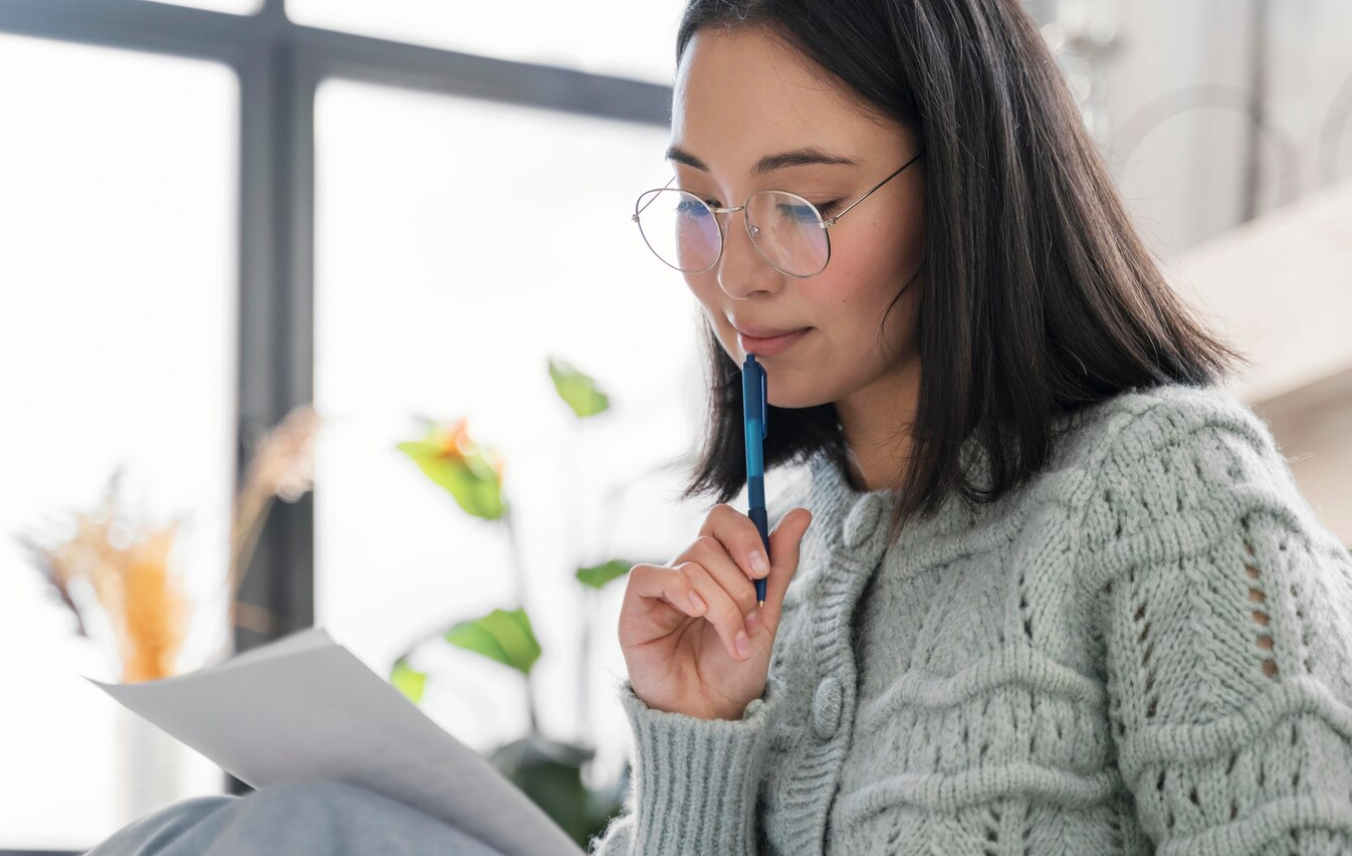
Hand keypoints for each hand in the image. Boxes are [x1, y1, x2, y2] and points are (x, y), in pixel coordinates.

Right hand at [617, 503, 811, 720]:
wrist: (712, 717)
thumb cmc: (734, 670)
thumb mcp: (766, 615)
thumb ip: (779, 565)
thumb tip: (802, 513)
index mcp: (716, 568)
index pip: (722, 521)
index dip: (745, 535)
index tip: (763, 570)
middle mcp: (686, 572)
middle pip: (710, 543)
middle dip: (740, 585)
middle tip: (752, 622)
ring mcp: (660, 590)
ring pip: (692, 565)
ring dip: (723, 605)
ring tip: (733, 642)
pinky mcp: (635, 609)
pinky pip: (650, 576)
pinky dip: (681, 591)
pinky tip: (697, 615)